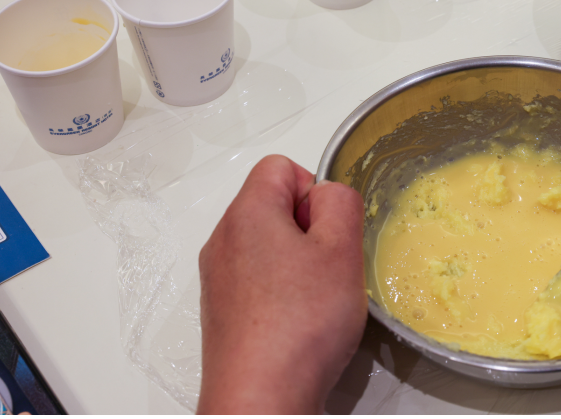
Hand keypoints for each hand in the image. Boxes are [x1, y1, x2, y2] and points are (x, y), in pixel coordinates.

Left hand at [197, 155, 365, 413]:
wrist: (260, 400)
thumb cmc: (300, 324)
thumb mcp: (342, 246)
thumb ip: (341, 200)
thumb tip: (325, 196)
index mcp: (245, 213)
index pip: (282, 165)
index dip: (314, 190)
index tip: (327, 230)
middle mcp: (222, 242)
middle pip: (272, 205)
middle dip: (308, 227)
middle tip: (328, 264)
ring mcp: (217, 281)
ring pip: (267, 245)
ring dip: (296, 262)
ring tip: (315, 298)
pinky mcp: (221, 315)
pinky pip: (257, 281)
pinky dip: (280, 293)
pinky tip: (298, 323)